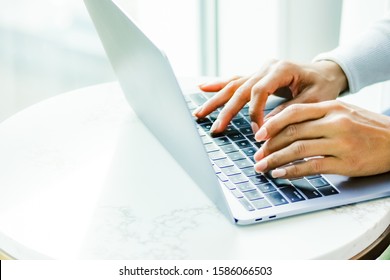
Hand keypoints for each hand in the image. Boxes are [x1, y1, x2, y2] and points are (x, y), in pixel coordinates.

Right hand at [194, 60, 347, 133]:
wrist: (326, 73)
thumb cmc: (323, 86)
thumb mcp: (314, 100)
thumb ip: (289, 112)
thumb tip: (266, 128)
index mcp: (281, 69)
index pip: (258, 91)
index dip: (254, 112)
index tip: (257, 131)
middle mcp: (267, 67)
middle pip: (240, 89)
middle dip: (226, 110)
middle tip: (215, 128)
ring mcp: (260, 70)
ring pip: (233, 85)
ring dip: (215, 100)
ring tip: (199, 113)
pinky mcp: (257, 75)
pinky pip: (235, 81)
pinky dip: (219, 85)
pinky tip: (203, 87)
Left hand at [253, 100, 389, 177]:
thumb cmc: (367, 127)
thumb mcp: (344, 112)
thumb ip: (317, 116)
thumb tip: (285, 127)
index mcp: (331, 107)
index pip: (293, 113)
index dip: (272, 124)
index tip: (258, 135)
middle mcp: (334, 122)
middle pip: (292, 132)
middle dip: (269, 146)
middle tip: (256, 155)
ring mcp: (341, 143)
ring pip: (298, 150)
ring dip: (275, 160)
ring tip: (262, 167)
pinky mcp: (346, 162)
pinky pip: (312, 166)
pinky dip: (292, 171)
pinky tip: (280, 174)